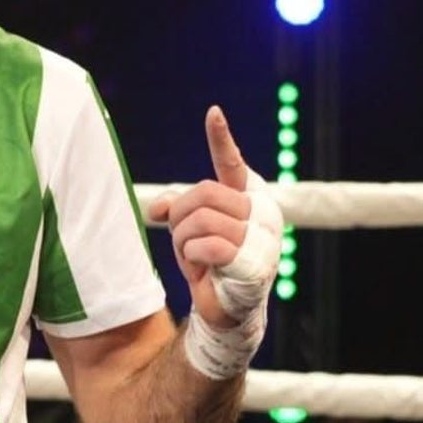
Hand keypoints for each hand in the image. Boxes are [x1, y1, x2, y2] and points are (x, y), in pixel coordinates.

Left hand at [147, 105, 277, 328]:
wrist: (224, 310)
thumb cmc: (210, 264)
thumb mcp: (189, 230)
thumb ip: (178, 209)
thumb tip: (158, 209)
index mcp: (248, 198)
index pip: (231, 163)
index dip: (221, 139)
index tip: (212, 112)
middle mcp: (262, 212)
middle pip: (203, 193)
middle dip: (182, 217)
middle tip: (187, 241)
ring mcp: (263, 238)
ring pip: (202, 220)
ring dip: (186, 242)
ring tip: (198, 259)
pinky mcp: (255, 263)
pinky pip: (207, 246)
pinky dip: (194, 259)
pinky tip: (206, 270)